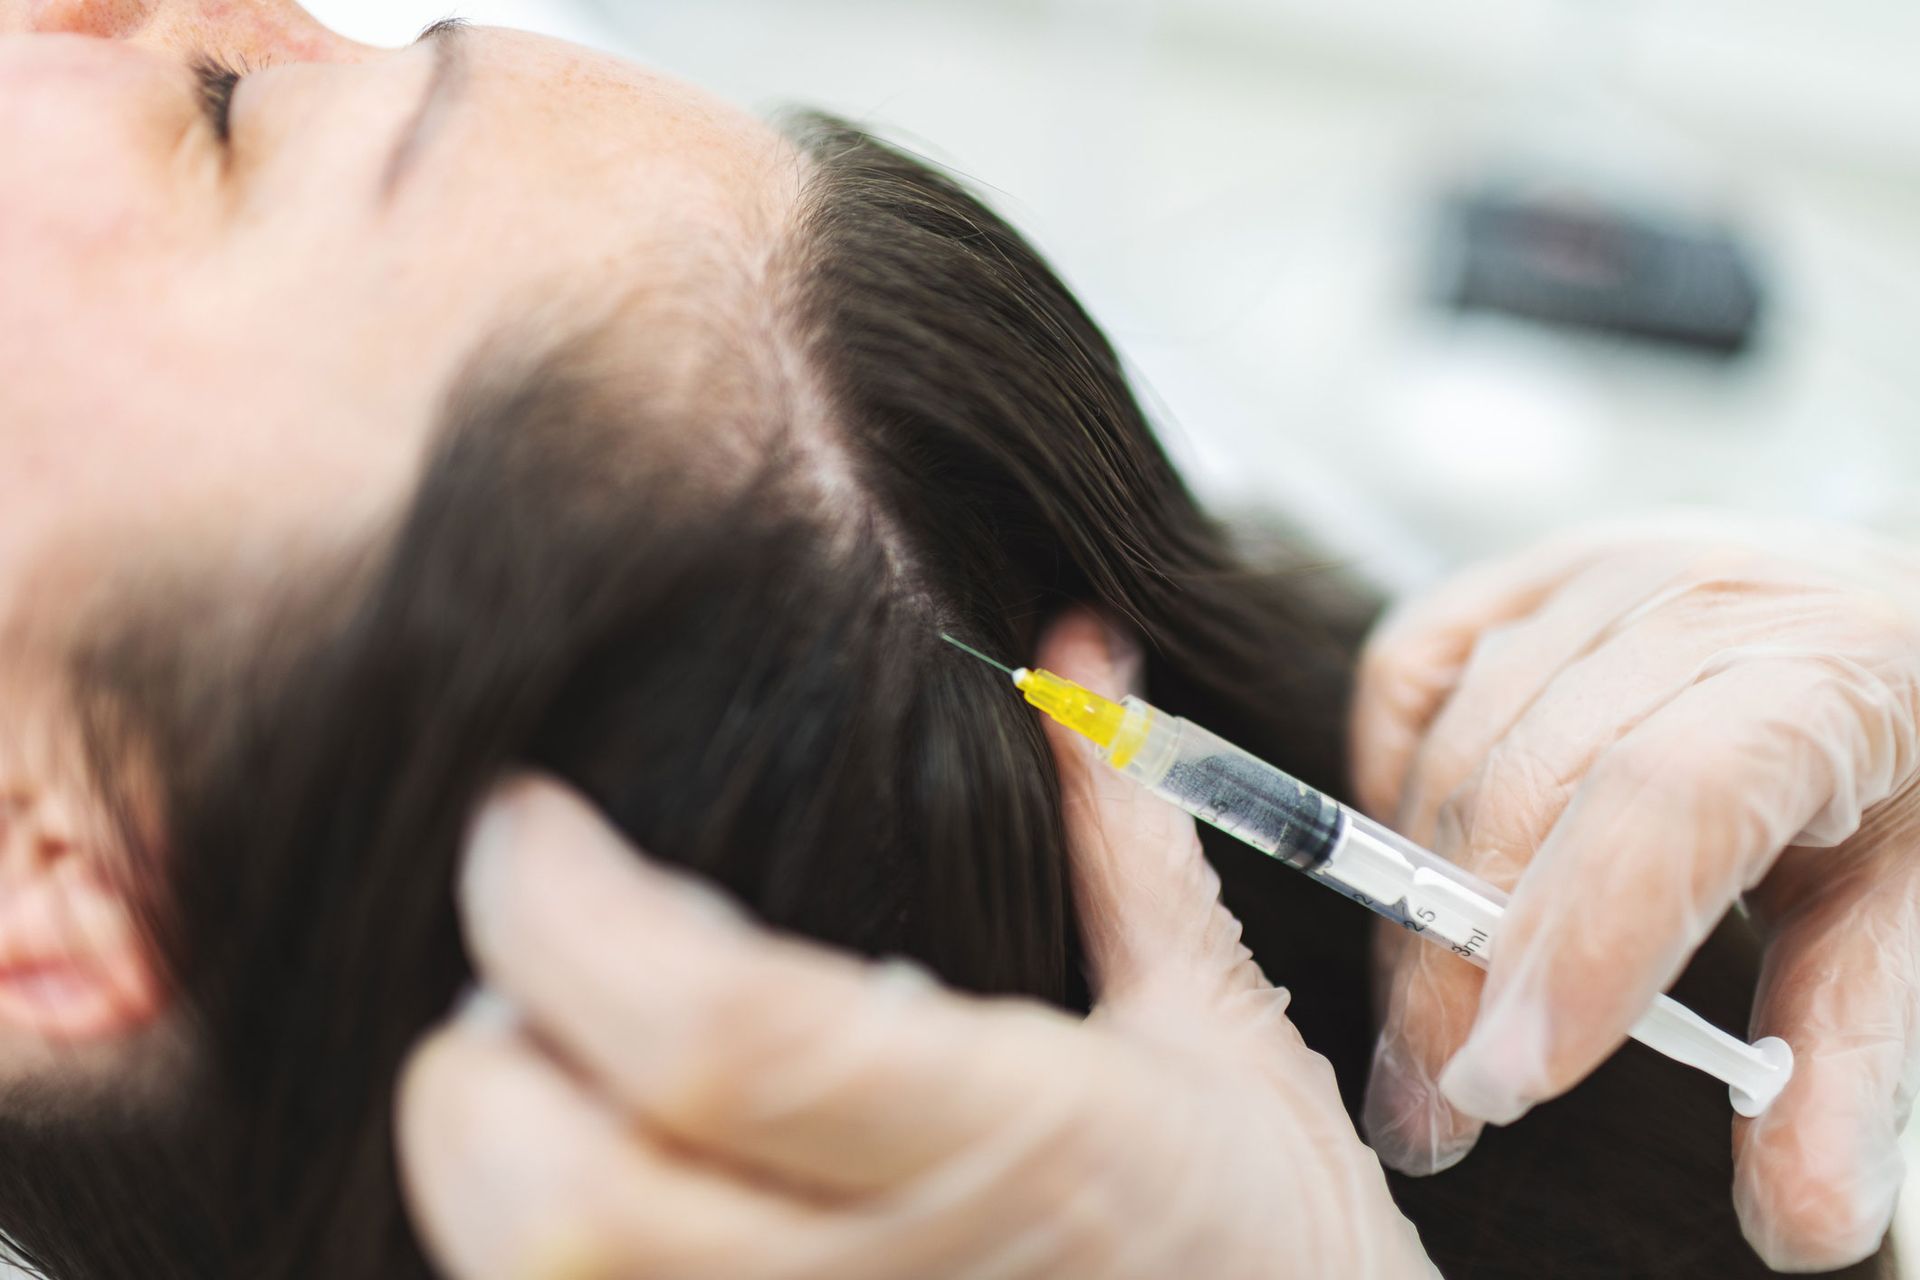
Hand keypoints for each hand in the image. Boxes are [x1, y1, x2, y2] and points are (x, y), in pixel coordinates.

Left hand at [397, 609, 1433, 1279]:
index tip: (525, 816)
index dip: (571, 917)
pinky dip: (538, 1249)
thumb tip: (1073, 651)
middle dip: (479, 1061)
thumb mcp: (1216, 1033)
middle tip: (514, 949)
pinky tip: (595, 1172)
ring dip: (484, 1164)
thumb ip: (1122, 834)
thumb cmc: (1277, 1245)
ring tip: (538, 1058)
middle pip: (574, 1205)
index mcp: (1020, 1137)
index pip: (725, 1035)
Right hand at [1351, 514, 1919, 1270]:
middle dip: (1458, 969)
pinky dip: (1391, 777)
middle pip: (1529, 788)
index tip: (1504, 1086)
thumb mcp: (1909, 911)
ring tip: (1429, 1032)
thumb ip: (1850, 1060)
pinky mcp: (1520, 574)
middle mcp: (1694, 598)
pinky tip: (1423, 866)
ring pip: (1455, 746)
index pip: (1670, 801)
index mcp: (1824, 672)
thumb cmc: (1908, 774)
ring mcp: (1593, 570)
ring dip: (1415, 908)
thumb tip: (1800, 1223)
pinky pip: (1409, 669)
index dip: (1576, 944)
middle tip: (1437, 1115)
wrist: (1891, 618)